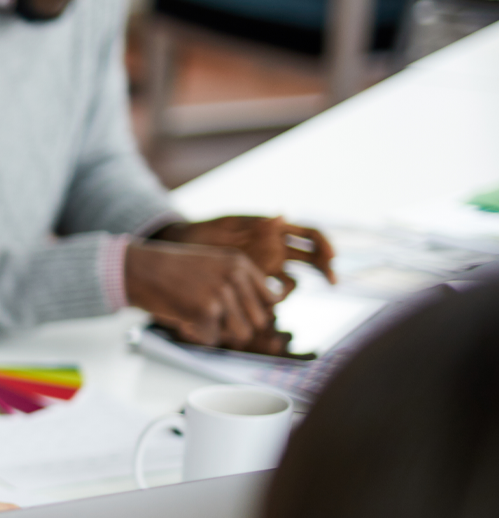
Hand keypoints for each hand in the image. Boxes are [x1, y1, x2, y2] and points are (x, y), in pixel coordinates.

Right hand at [125, 240, 291, 353]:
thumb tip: (259, 316)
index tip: (236, 314)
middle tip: (211, 318)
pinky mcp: (205, 310)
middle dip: (236, 325)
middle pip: (258, 321)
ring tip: (198, 319)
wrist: (138, 269)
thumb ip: (236, 283)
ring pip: (241, 334)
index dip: (255, 311)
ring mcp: (221, 292)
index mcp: (240, 263)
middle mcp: (235, 276)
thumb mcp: (211, 266)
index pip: (271, 299)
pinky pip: (212, 339)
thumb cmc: (170, 271)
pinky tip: (182, 319)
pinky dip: (196, 335)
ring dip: (219, 333)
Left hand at [156, 216, 336, 295]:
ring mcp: (267, 266)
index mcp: (276, 229)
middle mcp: (276, 248)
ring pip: (294, 279)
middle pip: (311, 258)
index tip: (331, 256)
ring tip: (285, 295)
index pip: (311, 234)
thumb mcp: (229, 225)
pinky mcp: (254, 282)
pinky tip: (267, 302)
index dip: (324, 244)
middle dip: (325, 268)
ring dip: (297, 288)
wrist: (184, 247)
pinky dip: (275, 298)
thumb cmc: (207, 231)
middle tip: (332, 281)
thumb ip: (256, 225)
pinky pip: (273, 293)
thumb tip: (282, 215)